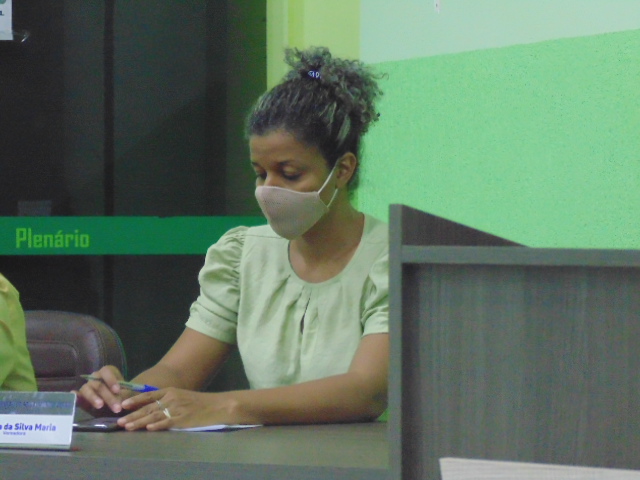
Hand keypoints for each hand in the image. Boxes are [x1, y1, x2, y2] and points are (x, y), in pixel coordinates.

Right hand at [74, 365, 132, 414]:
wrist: (115, 404)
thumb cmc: (122, 395)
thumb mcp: (125, 394)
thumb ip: (123, 394)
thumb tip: (121, 396)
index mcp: (107, 372)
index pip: (106, 371)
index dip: (111, 380)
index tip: (117, 391)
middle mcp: (95, 377)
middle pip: (99, 384)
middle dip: (108, 397)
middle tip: (116, 408)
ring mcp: (87, 386)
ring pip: (87, 389)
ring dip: (93, 397)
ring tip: (100, 405)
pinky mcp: (81, 396)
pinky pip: (76, 395)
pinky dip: (75, 396)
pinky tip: (75, 398)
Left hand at [117, 388, 236, 430]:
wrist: (217, 405)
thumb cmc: (200, 402)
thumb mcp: (182, 396)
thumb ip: (168, 400)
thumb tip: (152, 406)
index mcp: (171, 391)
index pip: (149, 395)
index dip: (135, 400)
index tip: (123, 404)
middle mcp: (172, 398)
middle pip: (148, 407)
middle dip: (132, 414)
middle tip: (119, 421)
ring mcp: (177, 409)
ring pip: (154, 415)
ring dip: (139, 422)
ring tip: (127, 427)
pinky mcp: (183, 419)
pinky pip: (167, 422)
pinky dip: (157, 425)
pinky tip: (148, 428)